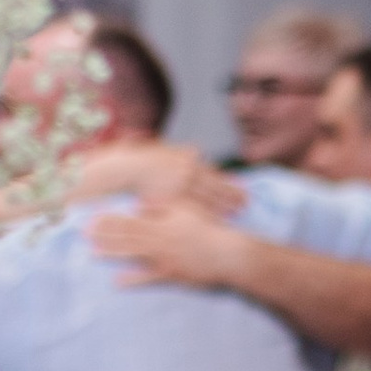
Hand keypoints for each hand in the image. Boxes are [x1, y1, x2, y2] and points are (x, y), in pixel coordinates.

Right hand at [67, 143, 236, 212]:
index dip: (229, 183)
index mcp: (187, 160)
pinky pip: (191, 209)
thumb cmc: (142, 159)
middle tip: (247, 203)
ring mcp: (180, 188)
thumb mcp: (164, 150)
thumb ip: (181, 153)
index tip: (243, 188)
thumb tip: (197, 151)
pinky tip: (215, 221)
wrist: (124, 168)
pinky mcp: (171, 200)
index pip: (213, 174)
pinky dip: (204, 214)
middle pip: (215, 187)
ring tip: (236, 214)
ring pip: (206, 199)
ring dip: (223, 206)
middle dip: (232, 195)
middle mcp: (187, 173)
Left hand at [90, 201, 247, 291]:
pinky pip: (147, 278)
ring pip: (132, 254)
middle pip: (126, 236)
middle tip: (84, 235)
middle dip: (104, 235)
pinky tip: (116, 281)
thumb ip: (162, 204)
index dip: (110, 220)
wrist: (226, 253)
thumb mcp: (187, 208)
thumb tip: (139, 205)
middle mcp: (158, 240)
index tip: (93, 218)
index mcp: (161, 223)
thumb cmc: (208, 228)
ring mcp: (163, 258)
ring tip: (93, 253)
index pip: (130, 220)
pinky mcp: (170, 274)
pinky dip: (132, 279)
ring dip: (112, 254)